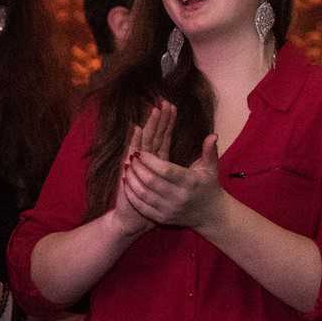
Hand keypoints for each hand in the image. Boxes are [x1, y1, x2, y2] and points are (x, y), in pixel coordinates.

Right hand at [110, 101, 176, 236]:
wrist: (133, 219)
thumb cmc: (155, 202)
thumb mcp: (175, 185)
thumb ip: (181, 172)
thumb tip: (192, 160)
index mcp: (157, 160)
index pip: (163, 136)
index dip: (167, 122)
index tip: (172, 106)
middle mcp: (146, 160)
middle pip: (154, 134)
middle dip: (160, 119)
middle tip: (165, 101)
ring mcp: (136, 164)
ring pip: (145, 140)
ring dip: (151, 125)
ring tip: (156, 109)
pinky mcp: (129, 171)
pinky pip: (133, 153)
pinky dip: (136, 141)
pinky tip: (139, 128)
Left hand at [122, 135, 224, 230]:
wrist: (210, 214)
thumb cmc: (208, 186)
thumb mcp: (211, 168)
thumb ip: (209, 150)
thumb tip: (213, 135)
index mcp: (190, 182)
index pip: (165, 170)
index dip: (149, 160)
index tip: (140, 152)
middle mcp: (179, 197)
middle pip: (151, 181)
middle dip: (138, 167)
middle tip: (131, 157)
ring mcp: (169, 210)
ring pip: (143, 194)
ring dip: (132, 179)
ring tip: (127, 167)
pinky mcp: (162, 218)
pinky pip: (142, 206)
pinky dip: (132, 194)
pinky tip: (127, 183)